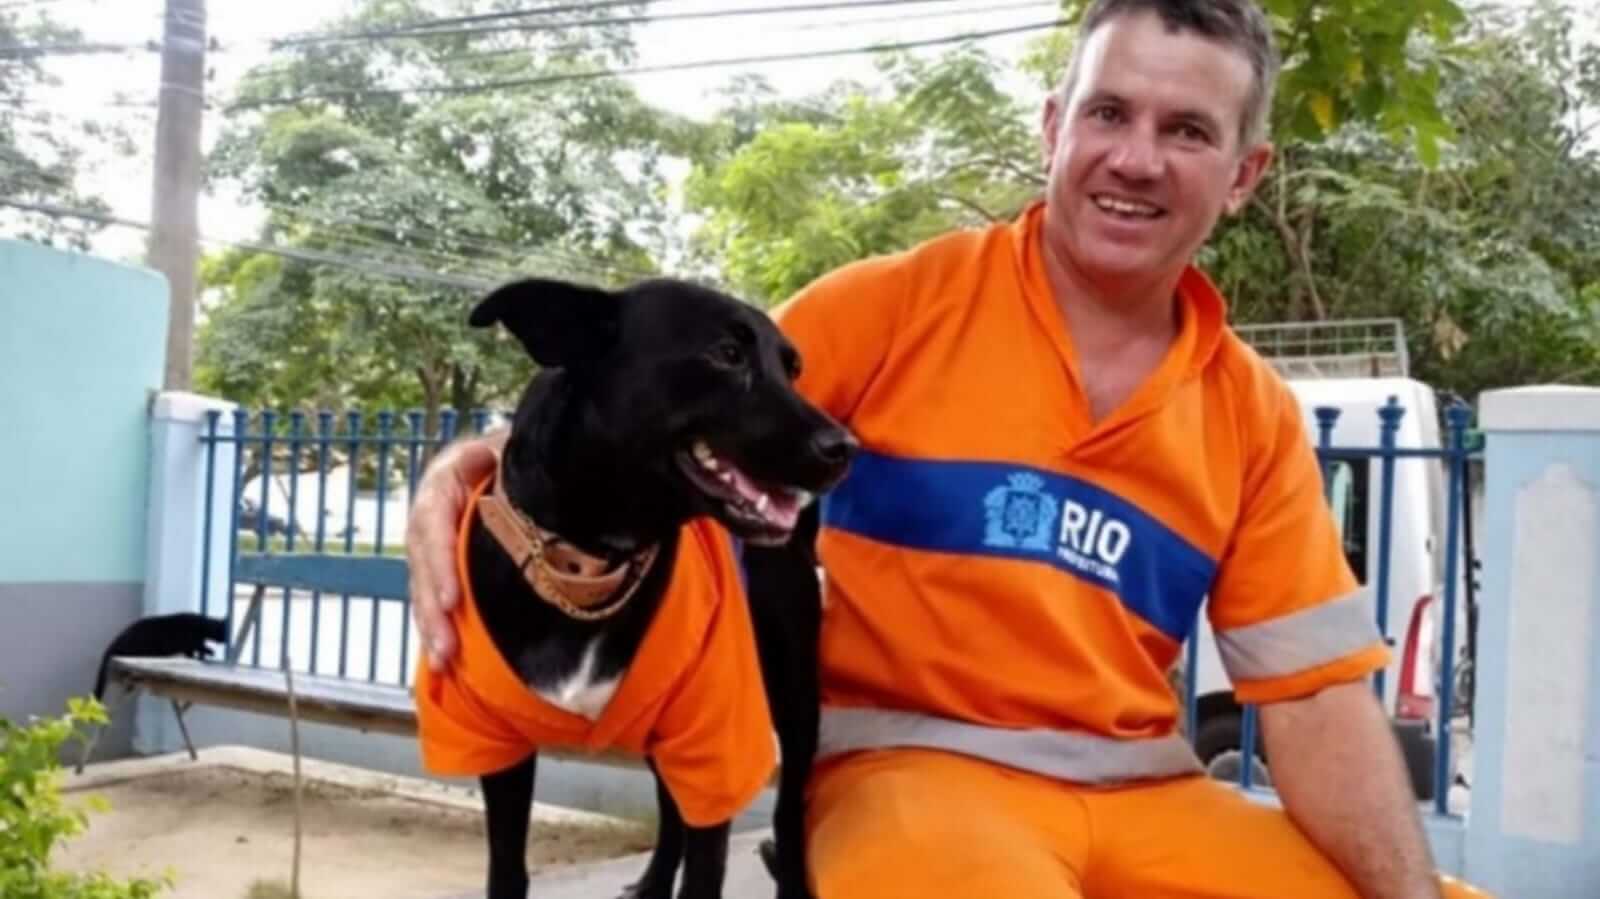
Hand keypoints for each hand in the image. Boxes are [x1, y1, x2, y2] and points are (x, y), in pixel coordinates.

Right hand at [406, 428, 504, 669]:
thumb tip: (492, 461)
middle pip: (423, 562)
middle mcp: (429, 513)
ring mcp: (431, 541)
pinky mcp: (440, 564)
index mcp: (444, 481)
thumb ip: (503, 458)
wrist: (509, 457)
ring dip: (431, 626)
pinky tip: (443, 661)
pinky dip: (437, 626)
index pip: (433, 522)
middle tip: (446, 647)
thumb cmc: (516, 455)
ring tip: (443, 661)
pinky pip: (432, 596)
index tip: (450, 599)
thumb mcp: (511, 449)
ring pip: (423, 586)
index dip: (439, 562)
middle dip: (432, 608)